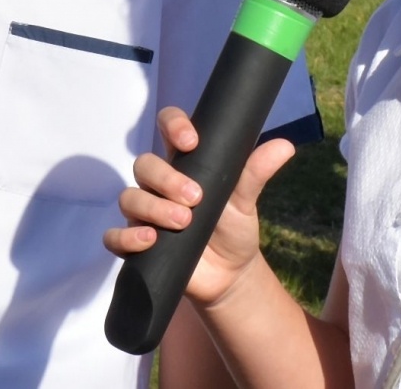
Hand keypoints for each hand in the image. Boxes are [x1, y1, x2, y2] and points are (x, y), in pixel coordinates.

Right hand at [104, 106, 295, 307]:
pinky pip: (114, 235)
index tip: (190, 140)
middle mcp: (158, 183)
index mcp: (184, 162)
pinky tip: (149, 240)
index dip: (173, 125)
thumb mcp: (244, 200)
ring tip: (183, 223)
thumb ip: (256, 172)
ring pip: (129, 197)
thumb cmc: (232, 228)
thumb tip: (285, 146)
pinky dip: (127, 236)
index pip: (168, 127)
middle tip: (195, 199)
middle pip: (144, 164)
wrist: (228, 275)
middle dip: (167, 179)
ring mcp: (144, 211)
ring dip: (153, 208)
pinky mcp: (135, 242)